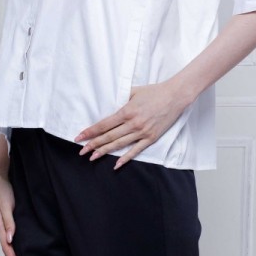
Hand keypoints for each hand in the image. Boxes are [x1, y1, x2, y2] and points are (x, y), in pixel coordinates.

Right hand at [0, 166, 17, 255]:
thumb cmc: (3, 190)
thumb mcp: (6, 205)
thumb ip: (9, 221)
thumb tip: (10, 239)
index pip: (6, 246)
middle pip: (5, 248)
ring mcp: (1, 224)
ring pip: (6, 244)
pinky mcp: (4, 221)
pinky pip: (7, 237)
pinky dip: (10, 247)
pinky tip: (13, 251)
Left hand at [73, 81, 189, 168]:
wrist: (175, 96)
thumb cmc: (154, 91)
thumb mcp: (134, 91)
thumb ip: (120, 99)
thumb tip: (109, 106)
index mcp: (127, 111)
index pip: (104, 124)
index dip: (90, 132)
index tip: (80, 137)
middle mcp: (133, 124)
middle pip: (108, 136)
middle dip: (93, 144)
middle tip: (81, 151)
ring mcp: (142, 132)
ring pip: (119, 144)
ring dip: (105, 151)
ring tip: (93, 157)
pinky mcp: (151, 137)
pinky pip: (136, 150)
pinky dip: (126, 158)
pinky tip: (116, 164)